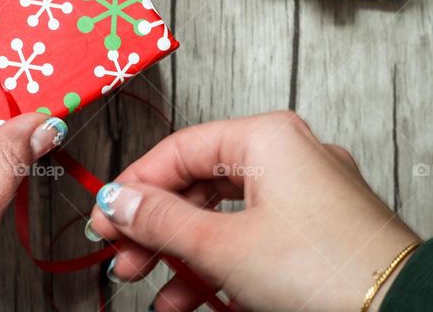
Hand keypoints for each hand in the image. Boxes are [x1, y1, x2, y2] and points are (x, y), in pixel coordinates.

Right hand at [87, 112, 418, 311]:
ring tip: (156, 289)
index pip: (179, 150)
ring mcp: (307, 194)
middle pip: (199, 185)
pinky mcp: (318, 230)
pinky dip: (221, 265)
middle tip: (125, 258)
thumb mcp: (222, 246)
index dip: (134, 187)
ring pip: (224, 217)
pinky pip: (253, 238)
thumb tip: (118, 201)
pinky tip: (192, 297)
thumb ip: (160, 220)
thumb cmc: (326, 270)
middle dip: (157, 229)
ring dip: (184, 256)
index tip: (106, 219)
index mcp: (267, 137)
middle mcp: (289, 155)